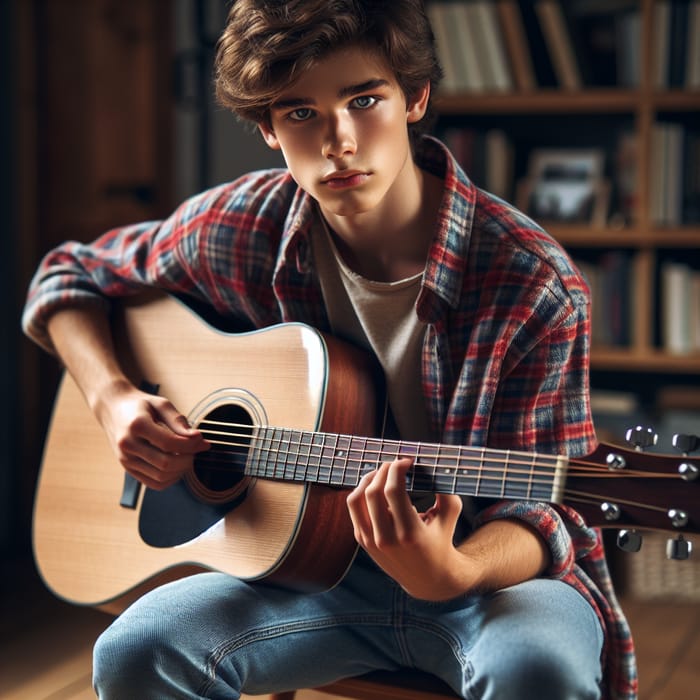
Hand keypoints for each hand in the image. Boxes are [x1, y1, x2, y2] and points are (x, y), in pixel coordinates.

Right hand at [94, 380, 209, 489]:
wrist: (113, 408)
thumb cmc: (140, 405)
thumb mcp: (161, 404)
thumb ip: (179, 421)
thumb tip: (198, 438)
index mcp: (137, 425)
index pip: (170, 443)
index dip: (191, 445)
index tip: (203, 440)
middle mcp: (128, 445)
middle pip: (166, 464)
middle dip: (188, 459)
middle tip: (196, 449)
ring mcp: (126, 459)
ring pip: (161, 477)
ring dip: (181, 470)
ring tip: (187, 456)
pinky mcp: (127, 468)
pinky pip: (154, 483)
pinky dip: (170, 479)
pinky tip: (177, 465)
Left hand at [346, 457, 468, 599]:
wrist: (428, 579)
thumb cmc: (441, 541)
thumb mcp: (450, 516)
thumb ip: (445, 489)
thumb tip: (434, 465)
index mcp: (410, 533)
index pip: (393, 491)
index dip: (397, 469)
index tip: (406, 460)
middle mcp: (387, 539)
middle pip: (372, 492)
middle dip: (383, 470)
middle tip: (394, 463)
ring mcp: (371, 542)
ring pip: (356, 500)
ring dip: (367, 480)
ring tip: (381, 473)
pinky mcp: (363, 542)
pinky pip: (355, 510)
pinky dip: (362, 494)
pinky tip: (376, 488)